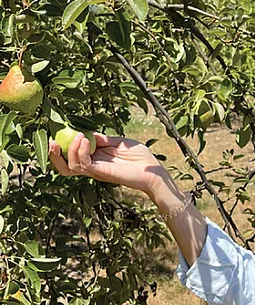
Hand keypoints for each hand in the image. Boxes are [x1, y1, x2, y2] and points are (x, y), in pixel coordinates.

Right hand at [48, 132, 171, 199]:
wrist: (152, 170)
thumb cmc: (139, 156)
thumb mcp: (119, 142)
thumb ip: (103, 139)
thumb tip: (87, 134)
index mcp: (95, 158)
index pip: (72, 155)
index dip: (64, 146)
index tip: (60, 132)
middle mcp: (92, 166)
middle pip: (65, 166)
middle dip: (54, 155)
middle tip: (51, 142)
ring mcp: (96, 171)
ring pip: (71, 166)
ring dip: (70, 150)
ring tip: (79, 136)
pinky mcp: (102, 173)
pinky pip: (84, 164)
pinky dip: (81, 152)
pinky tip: (86, 140)